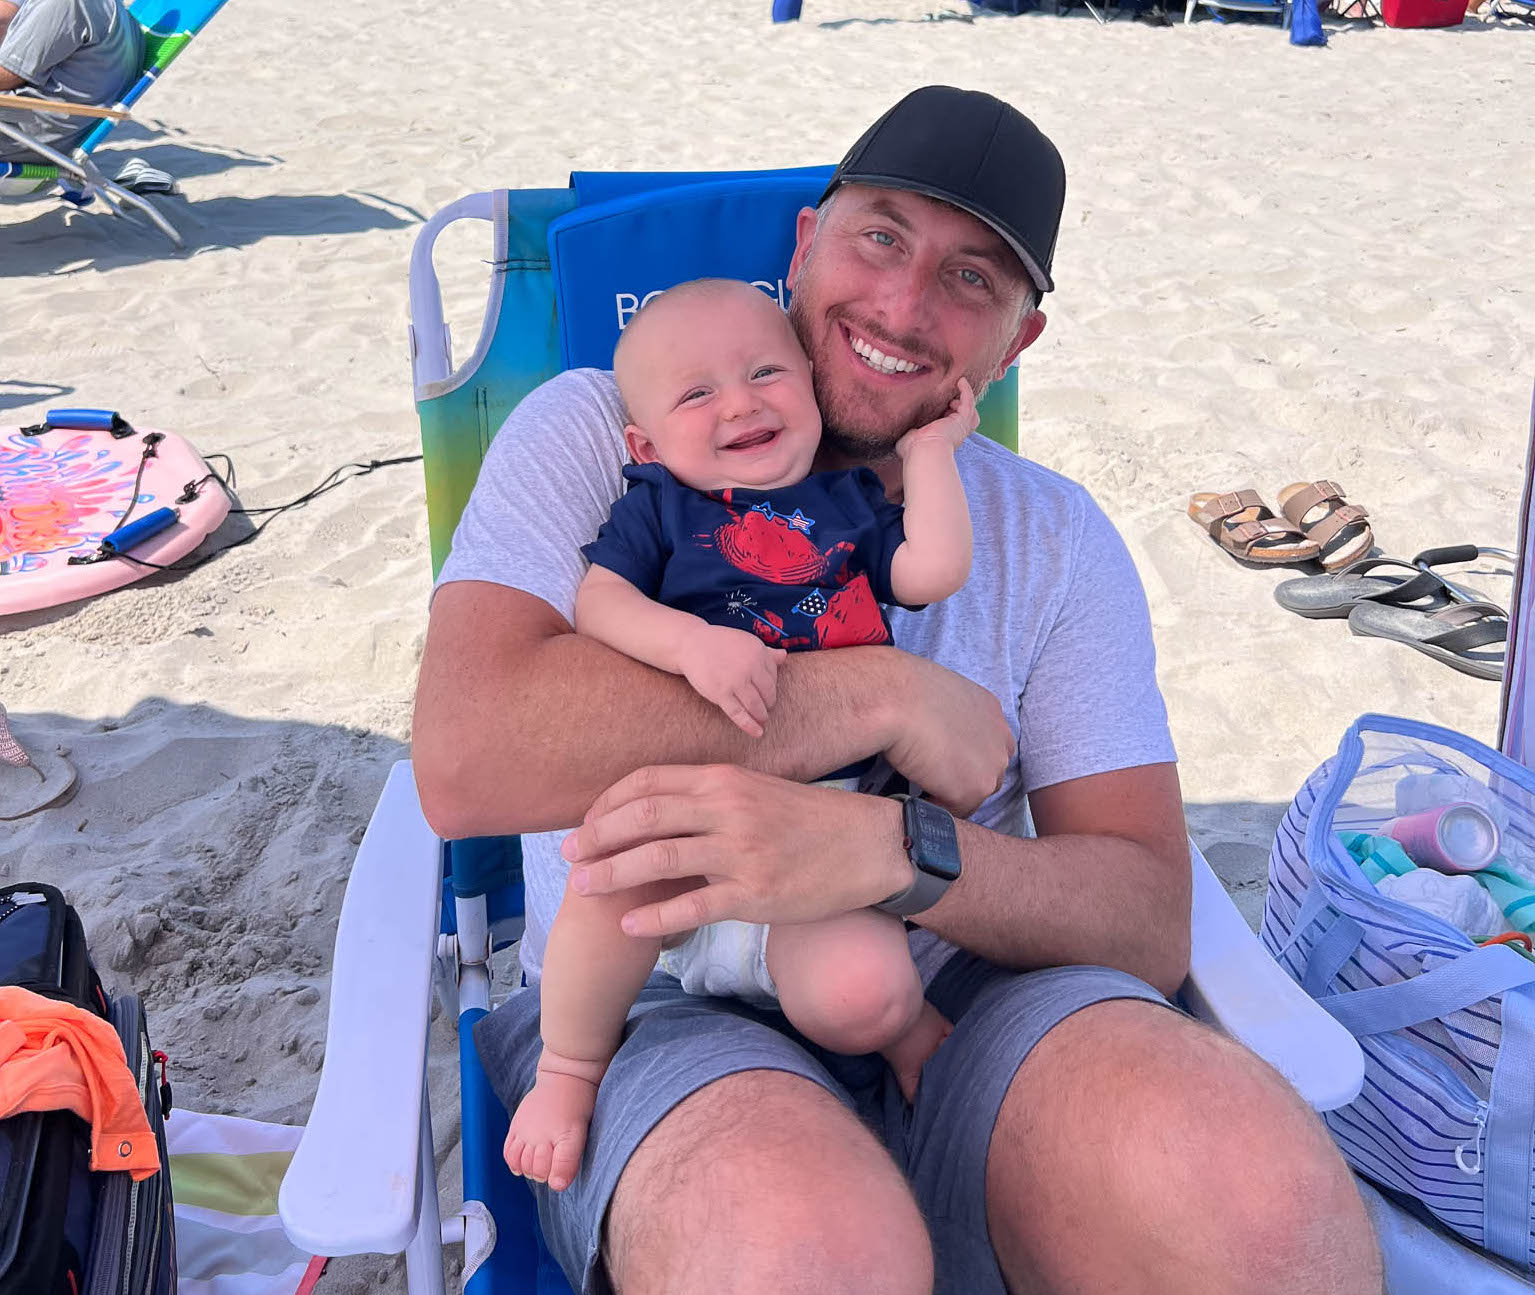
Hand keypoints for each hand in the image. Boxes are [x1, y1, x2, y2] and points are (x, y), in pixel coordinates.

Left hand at [561, 765, 909, 938]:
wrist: (870, 846)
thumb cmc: (810, 819)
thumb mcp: (757, 790)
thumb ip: (710, 794)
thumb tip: (659, 807)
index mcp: (724, 778)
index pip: (647, 782)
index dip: (606, 803)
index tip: (585, 823)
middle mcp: (727, 809)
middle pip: (642, 817)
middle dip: (597, 838)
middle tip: (569, 856)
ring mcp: (740, 852)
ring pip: (658, 860)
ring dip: (612, 875)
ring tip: (584, 889)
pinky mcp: (755, 894)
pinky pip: (692, 907)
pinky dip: (654, 918)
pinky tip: (629, 926)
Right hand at [677, 625, 787, 737]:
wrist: (691, 645)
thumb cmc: (720, 644)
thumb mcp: (745, 642)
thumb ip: (766, 652)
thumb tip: (784, 656)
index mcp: (758, 651)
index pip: (774, 676)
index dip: (771, 686)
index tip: (766, 692)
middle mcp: (750, 666)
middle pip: (768, 693)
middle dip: (769, 703)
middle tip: (766, 709)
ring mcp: (735, 681)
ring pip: (756, 705)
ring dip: (761, 715)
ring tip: (762, 719)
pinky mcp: (721, 693)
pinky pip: (739, 713)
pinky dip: (749, 725)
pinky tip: (757, 732)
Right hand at [882, 653, 1010, 815]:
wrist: (895, 700)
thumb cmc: (901, 690)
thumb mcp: (935, 695)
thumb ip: (946, 715)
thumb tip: (933, 730)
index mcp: (990, 710)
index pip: (988, 743)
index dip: (966, 755)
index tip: (942, 758)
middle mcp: (1000, 737)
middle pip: (988, 771)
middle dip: (962, 777)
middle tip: (930, 775)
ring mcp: (991, 765)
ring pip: (974, 793)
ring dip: (950, 793)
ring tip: (920, 785)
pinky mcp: (974, 789)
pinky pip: (956, 811)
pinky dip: (936, 807)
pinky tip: (914, 794)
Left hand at [896, 377, 978, 458]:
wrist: (923, 450)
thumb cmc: (913, 450)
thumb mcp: (907, 438)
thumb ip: (906, 432)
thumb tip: (897, 428)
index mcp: (941, 437)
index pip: (946, 423)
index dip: (945, 413)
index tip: (935, 403)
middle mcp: (953, 433)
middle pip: (963, 419)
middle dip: (959, 407)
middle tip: (951, 397)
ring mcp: (960, 426)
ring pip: (969, 411)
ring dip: (964, 399)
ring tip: (957, 387)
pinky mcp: (963, 419)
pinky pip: (969, 401)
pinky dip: (966, 390)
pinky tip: (961, 380)